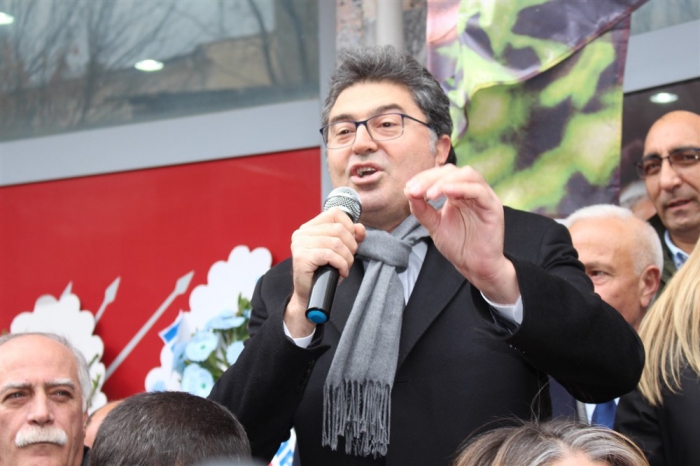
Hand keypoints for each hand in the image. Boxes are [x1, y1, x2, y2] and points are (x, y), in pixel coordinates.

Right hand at [284, 207, 365, 337]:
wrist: (310, 295)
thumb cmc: (324, 272)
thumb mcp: (340, 251)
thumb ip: (350, 236)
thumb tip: (360, 227)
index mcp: (310, 227)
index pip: (335, 213)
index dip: (349, 226)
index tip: (352, 242)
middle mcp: (302, 233)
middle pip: (338, 229)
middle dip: (350, 246)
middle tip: (348, 260)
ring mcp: (300, 244)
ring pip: (336, 243)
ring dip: (347, 258)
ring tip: (345, 267)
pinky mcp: (302, 257)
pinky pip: (330, 255)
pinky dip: (341, 264)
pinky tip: (341, 272)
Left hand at [404, 165, 518, 303]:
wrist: (474, 266)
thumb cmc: (458, 245)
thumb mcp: (434, 225)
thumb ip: (422, 209)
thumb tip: (408, 191)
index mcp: (458, 192)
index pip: (441, 175)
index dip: (424, 178)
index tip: (408, 188)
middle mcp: (471, 191)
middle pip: (452, 171)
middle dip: (431, 178)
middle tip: (415, 190)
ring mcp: (484, 197)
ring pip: (468, 175)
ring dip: (445, 181)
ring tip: (429, 194)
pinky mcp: (493, 207)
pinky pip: (479, 191)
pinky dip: (462, 188)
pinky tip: (446, 193)